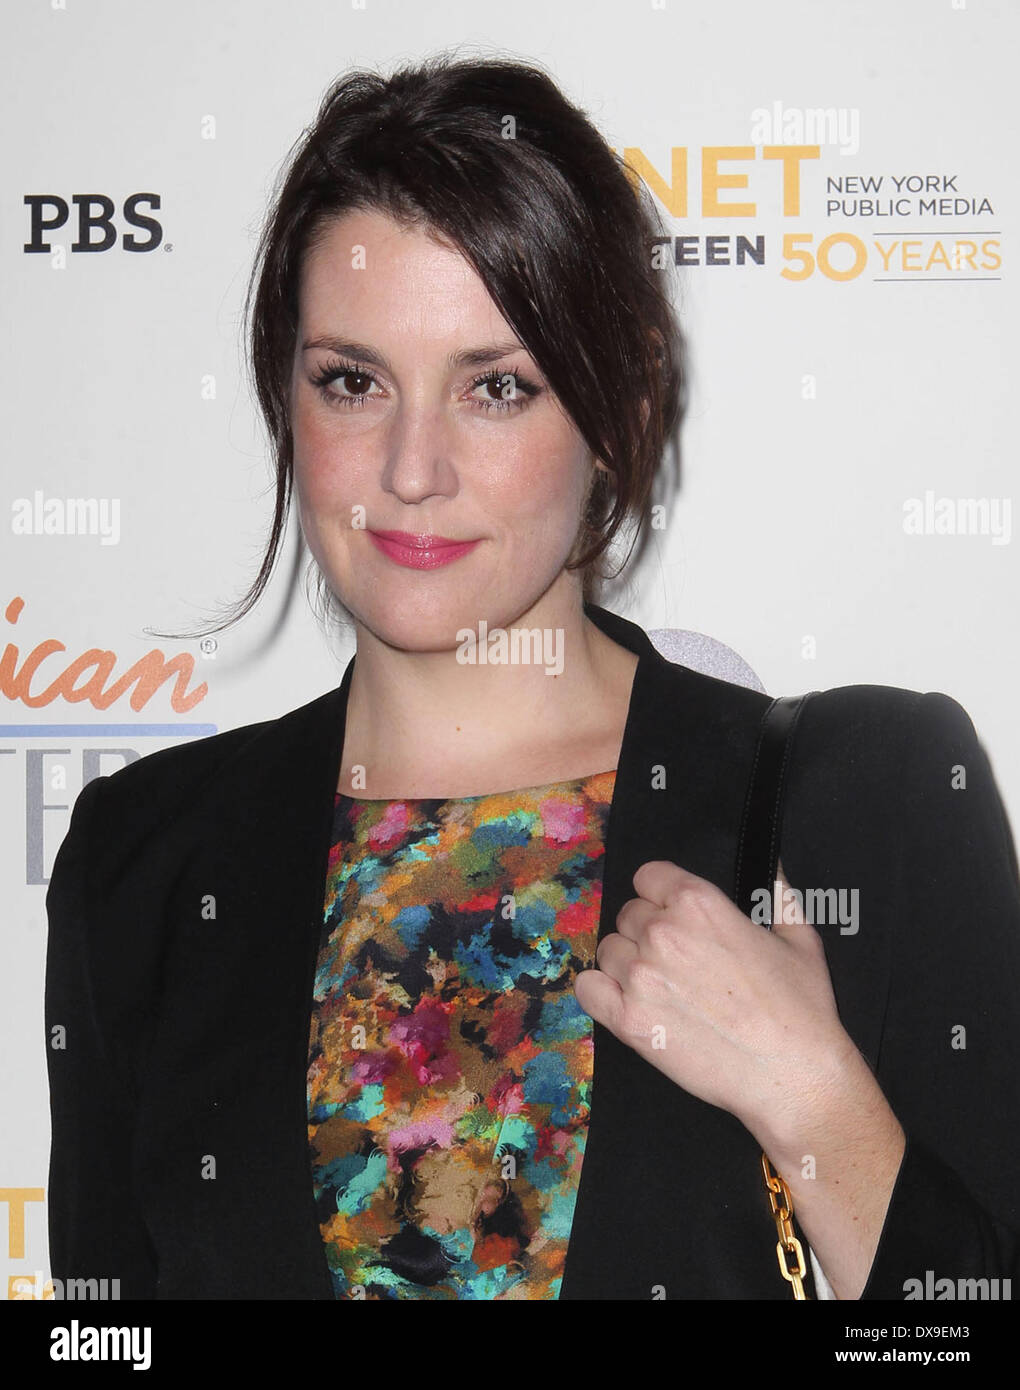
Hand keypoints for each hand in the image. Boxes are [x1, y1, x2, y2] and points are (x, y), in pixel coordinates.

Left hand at [573, 859, 857, 1144]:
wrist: (793, 1076)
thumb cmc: (801, 1009)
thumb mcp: (800, 937)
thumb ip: (777, 893)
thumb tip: (771, 865)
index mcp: (698, 903)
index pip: (649, 876)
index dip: (661, 894)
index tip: (673, 914)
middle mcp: (662, 933)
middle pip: (628, 914)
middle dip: (648, 931)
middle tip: (677, 962)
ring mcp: (640, 977)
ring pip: (609, 949)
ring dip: (627, 962)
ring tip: (660, 987)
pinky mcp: (628, 1020)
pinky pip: (587, 988)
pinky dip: (600, 991)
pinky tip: (626, 1002)